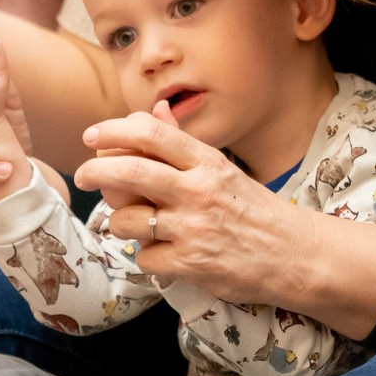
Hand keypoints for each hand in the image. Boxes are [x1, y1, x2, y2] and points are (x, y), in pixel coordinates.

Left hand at [74, 110, 317, 307]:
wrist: (293, 256)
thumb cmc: (252, 210)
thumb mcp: (222, 170)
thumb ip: (182, 144)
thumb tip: (152, 111)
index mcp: (206, 163)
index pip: (150, 134)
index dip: (112, 131)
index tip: (91, 136)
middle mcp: (198, 191)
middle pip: (128, 173)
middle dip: (94, 171)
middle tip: (81, 175)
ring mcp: (193, 229)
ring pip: (126, 220)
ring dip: (119, 222)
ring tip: (132, 223)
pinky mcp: (190, 264)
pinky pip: (144, 256)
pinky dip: (146, 255)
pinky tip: (163, 252)